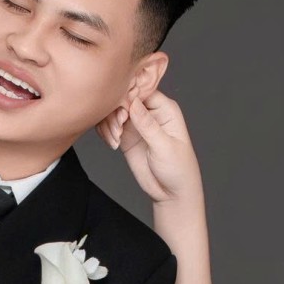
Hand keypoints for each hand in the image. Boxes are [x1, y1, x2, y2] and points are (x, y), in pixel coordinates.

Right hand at [98, 90, 202, 206]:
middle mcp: (149, 112)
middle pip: (124, 98)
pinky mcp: (126, 135)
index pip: (142, 90)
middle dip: (116, 111)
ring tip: (116, 140)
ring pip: (113, 111)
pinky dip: (106, 132)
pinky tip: (113, 144)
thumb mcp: (164, 147)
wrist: (171, 193)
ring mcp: (136, 123)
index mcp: (165, 109)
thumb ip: (148, 125)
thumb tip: (133, 102)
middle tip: (118, 130)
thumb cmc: (178, 169)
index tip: (123, 113)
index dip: (128, 96)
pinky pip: (109, 125)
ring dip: (109, 123)